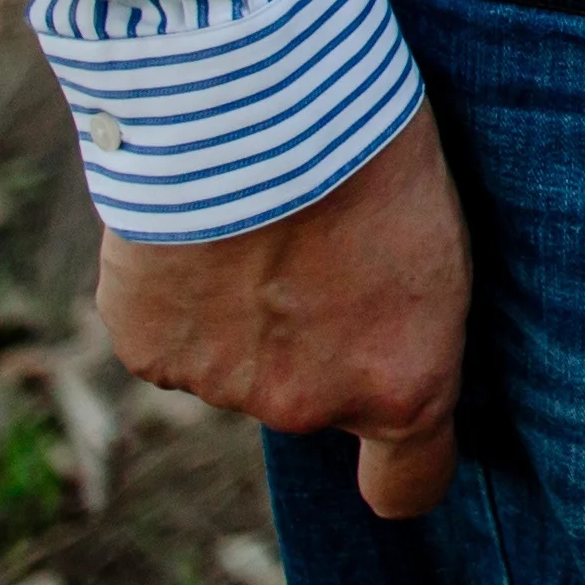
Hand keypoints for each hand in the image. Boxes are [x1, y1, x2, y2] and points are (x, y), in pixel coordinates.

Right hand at [97, 104, 468, 515]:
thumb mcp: (435, 232)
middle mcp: (310, 405)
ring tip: (258, 214)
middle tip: (322, 240)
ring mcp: (224, 387)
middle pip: (315, 394)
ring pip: (239, 360)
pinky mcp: (149, 354)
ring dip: (246, 308)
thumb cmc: (373, 144)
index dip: (403, 465)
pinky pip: (173, 333)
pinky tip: (200, 221)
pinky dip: (181, 289)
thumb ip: (397, 315)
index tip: (398, 427)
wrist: (256, 101)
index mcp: (404, 382)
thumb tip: (363, 333)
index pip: (408, 483)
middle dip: (318, 335)